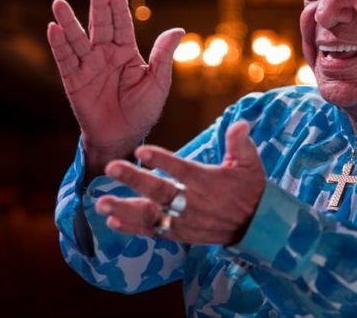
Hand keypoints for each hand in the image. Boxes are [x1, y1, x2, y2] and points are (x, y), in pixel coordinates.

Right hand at [46, 0, 183, 170]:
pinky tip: (53, 29)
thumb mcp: (158, 82)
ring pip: (77, 40)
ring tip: (59, 3)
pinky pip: (65, 60)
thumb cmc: (143, 110)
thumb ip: (163, 56)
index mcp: (127, 52)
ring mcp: (88, 66)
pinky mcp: (73, 81)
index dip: (119, 10)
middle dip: (98, 6)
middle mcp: (105, 54)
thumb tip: (178, 29)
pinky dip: (59, 45)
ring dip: (69, 22)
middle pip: (100, 26)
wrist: (123, 136)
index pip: (123, 26)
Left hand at [95, 121, 265, 244]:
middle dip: (134, 180)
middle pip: (160, 191)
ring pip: (151, 216)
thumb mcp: (250, 164)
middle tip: (111, 168)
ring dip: (125, 209)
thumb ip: (241, 143)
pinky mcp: (180, 234)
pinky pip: (153, 232)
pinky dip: (132, 228)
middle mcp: (194, 203)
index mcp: (208, 182)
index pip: (182, 169)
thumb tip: (240, 122)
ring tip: (101, 203)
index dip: (162, 160)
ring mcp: (185, 221)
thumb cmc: (249, 189)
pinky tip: (112, 221)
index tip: (140, 152)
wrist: (255, 226)